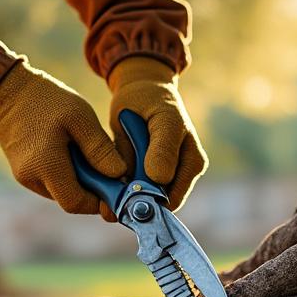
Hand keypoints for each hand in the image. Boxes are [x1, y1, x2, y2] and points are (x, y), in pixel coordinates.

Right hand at [0, 62, 125, 214]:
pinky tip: (71, 151)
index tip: (116, 185)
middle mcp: (32, 178)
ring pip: (61, 191)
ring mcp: (25, 177)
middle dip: (92, 189)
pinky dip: (66, 173)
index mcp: (46, 166)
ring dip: (79, 180)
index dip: (99, 201)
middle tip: (105, 166)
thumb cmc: (46, 100)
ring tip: (85, 152)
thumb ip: (100, 149)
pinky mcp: (23, 172)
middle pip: (70, 199)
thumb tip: (119, 175)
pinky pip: (51, 182)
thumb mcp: (80, 117)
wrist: (6, 89)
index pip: (76, 204)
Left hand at [107, 57, 207, 210]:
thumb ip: (163, 149)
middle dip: (131, 203)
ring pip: (138, 200)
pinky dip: (115, 191)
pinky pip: (127, 192)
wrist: (140, 92)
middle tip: (108, 201)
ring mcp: (162, 178)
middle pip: (155, 204)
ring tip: (105, 190)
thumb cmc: (154, 102)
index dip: (147, 202)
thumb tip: (160, 179)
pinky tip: (104, 183)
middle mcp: (180, 176)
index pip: (172, 198)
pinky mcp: (141, 177)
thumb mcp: (163, 119)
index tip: (121, 198)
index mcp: (192, 163)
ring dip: (120, 198)